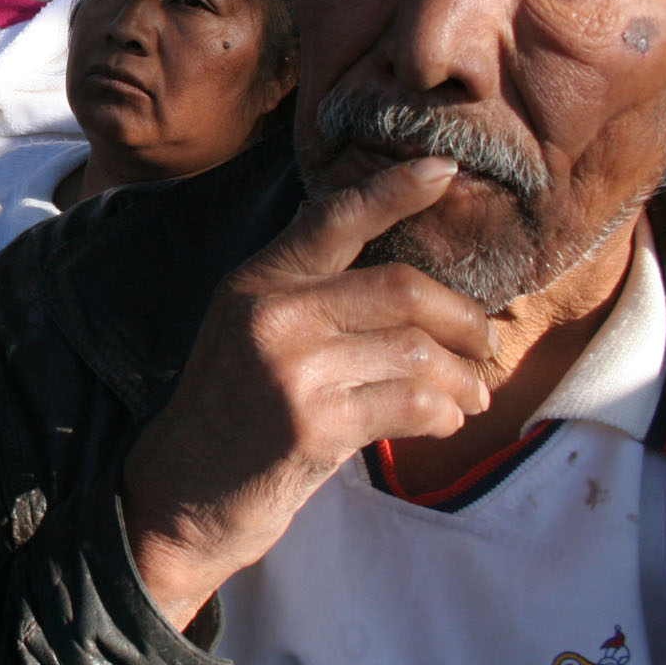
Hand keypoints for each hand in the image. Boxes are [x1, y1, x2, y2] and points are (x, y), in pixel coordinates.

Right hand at [118, 156, 494, 629]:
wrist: (180, 495)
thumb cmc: (233, 416)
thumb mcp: (251, 336)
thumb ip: (310, 301)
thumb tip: (418, 292)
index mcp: (255, 283)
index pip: (332, 218)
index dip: (393, 190)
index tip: (445, 170)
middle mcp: (270, 314)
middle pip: (401, 289)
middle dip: (462, 320)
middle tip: (484, 347)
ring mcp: (290, 369)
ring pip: (417, 350)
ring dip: (461, 377)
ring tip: (470, 396)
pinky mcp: (312, 425)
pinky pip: (411, 404)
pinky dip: (443, 415)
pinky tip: (440, 423)